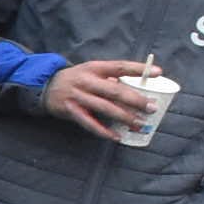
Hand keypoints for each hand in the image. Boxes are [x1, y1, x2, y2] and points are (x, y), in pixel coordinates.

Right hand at [40, 59, 155, 140]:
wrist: (44, 86)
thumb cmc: (76, 79)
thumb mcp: (91, 71)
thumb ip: (110, 78)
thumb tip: (136, 89)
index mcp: (94, 68)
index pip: (119, 67)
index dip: (139, 69)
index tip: (159, 73)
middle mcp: (86, 81)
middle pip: (114, 91)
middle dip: (135, 100)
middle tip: (151, 108)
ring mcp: (78, 97)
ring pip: (105, 108)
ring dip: (124, 117)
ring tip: (139, 124)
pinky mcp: (71, 111)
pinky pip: (90, 123)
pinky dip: (103, 131)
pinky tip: (116, 136)